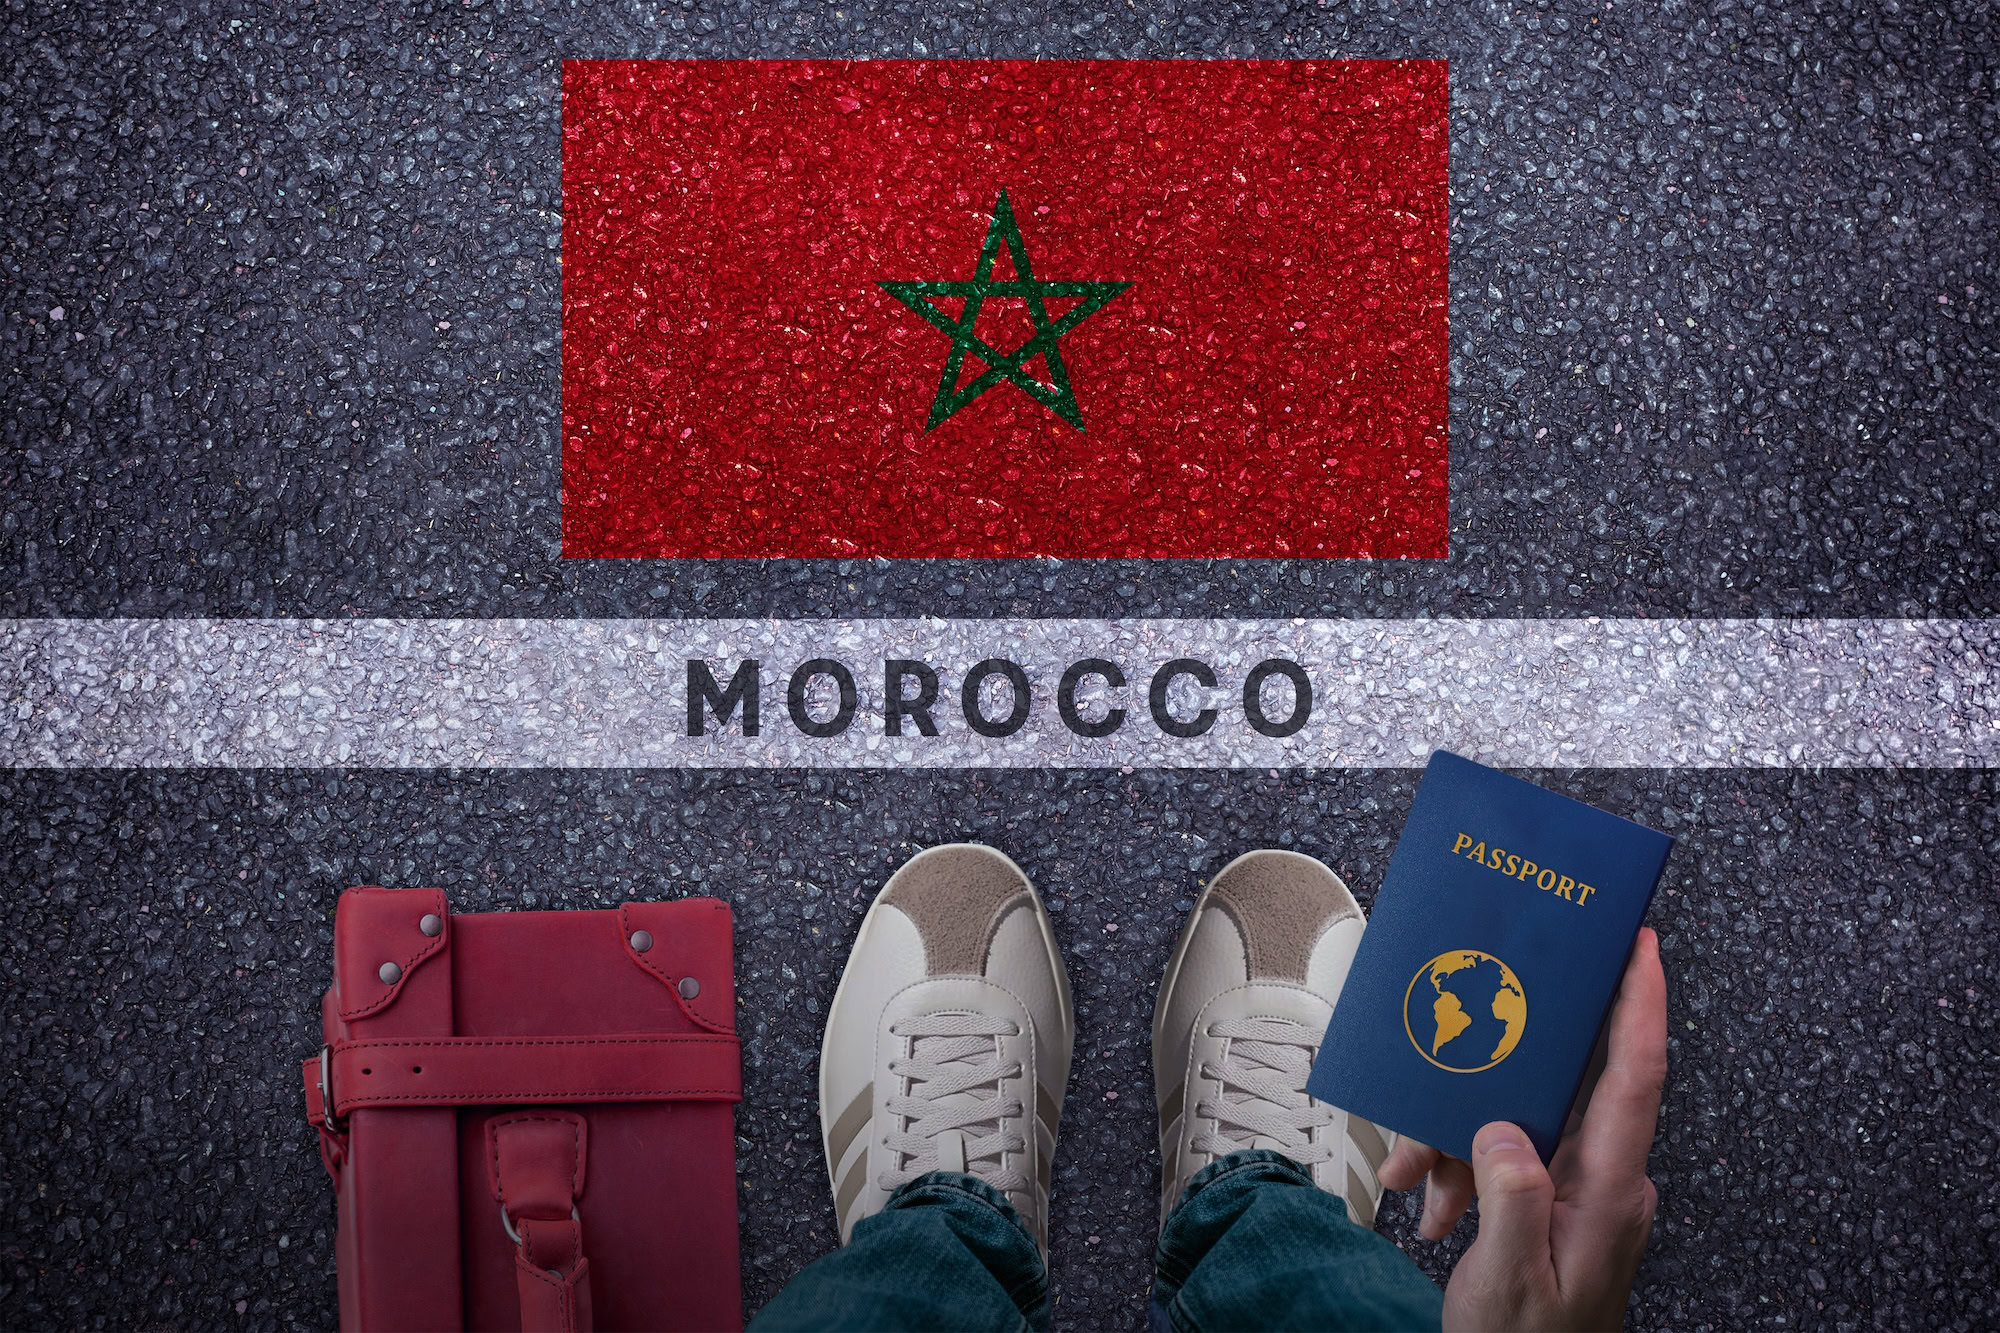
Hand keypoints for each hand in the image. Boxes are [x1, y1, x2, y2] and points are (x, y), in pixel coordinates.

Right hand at [1380, 928, 1667, 1331]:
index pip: (1636, 1079)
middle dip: (1483, 1091)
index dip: (1641, 1004)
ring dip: (1459, 1143)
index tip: (1640, 946)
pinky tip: (1435, 1202)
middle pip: (1553, 1095)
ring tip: (1418, 1188)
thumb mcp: (1512, 1281)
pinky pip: (1510, 1154)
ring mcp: (1585, 1190)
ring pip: (1518, 1123)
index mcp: (1611, 1195)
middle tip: (1431, 1127)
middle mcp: (1608, 1183)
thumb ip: (1513, 1198)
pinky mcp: (1559, 1198)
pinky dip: (1464, 1167)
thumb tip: (1503, 1127)